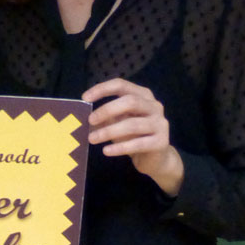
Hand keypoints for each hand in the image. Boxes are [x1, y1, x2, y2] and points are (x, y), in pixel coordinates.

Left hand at [82, 77, 184, 195]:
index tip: (85, 98)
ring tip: (92, 139)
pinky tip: (106, 151)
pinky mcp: (161, 142)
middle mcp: (154, 106)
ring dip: (109, 131)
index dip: (102, 89)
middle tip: (90, 121)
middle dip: (107, 110)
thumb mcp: (118, 122)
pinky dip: (120, 148)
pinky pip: (138, 144)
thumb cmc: (133, 136)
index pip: (122, 85)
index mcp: (143, 96)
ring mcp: (160, 124)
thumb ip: (106, 116)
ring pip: (133, 124)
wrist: (154, 159)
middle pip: (130, 101)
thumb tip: (83, 116)